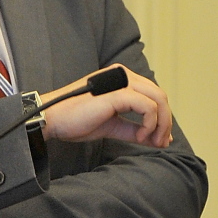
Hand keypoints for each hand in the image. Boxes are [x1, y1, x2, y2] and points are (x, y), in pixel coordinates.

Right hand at [42, 64, 172, 147]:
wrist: (53, 120)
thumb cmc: (75, 121)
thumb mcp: (112, 126)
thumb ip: (134, 129)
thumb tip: (159, 139)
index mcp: (121, 80)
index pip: (153, 95)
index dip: (162, 118)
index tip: (158, 139)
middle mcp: (123, 75)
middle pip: (160, 96)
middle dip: (165, 122)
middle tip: (159, 142)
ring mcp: (120, 82)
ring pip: (158, 99)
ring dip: (161, 123)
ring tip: (150, 140)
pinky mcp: (117, 93)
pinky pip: (147, 107)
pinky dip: (149, 124)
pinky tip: (140, 136)